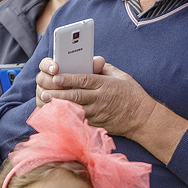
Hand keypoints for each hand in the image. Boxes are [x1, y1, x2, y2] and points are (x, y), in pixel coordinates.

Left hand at [37, 57, 153, 137]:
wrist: (143, 118)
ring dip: (60, 107)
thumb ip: (104, 69)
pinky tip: (58, 116)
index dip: (68, 78)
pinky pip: (81, 120)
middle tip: (45, 92)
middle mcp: (100, 99)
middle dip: (59, 94)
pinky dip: (69, 118)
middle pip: (76, 96)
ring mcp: (99, 113)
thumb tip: (91, 62)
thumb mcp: (121, 76)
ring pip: (75, 109)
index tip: (56, 77)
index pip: (84, 80)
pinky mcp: (98, 124)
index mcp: (105, 85)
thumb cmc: (132, 95)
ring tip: (47, 104)